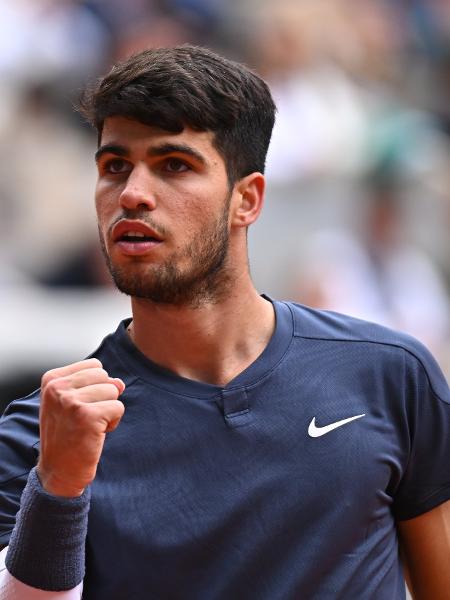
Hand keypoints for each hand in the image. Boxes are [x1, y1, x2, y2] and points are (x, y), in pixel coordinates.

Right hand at [37, 358, 124, 496]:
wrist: (59, 471)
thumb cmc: (69, 434)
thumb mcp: (76, 402)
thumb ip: (97, 385)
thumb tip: (120, 383)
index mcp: (51, 380)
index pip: (94, 366)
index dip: (95, 387)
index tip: (79, 407)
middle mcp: (57, 388)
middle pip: (104, 376)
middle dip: (103, 397)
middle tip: (86, 418)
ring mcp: (71, 401)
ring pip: (113, 390)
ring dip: (108, 410)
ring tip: (90, 426)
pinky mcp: (87, 416)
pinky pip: (118, 407)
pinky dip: (113, 422)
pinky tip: (96, 434)